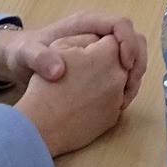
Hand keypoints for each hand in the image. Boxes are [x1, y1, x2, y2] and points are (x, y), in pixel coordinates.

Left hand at [0, 11, 149, 102]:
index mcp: (86, 24)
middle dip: (138, 60)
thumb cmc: (22, 52)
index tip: (125, 65)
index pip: (120, 24)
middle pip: (133, 38)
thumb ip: (40, 58)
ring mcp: (100, 49)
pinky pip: (122, 70)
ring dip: (134, 74)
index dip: (128, 43)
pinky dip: (125, 83)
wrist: (17, 61)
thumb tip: (59, 71)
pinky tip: (118, 100)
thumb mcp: (26, 54)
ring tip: (126, 96)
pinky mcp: (99, 64)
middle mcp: (98, 33)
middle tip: (131, 84)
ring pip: (131, 55)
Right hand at [13, 34, 132, 157]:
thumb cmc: (45, 86)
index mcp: (107, 55)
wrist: (41, 127)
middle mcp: (119, 76)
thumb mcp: (59, 48)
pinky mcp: (115, 117)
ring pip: (124, 81)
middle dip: (112, 59)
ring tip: (87, 83)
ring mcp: (119, 99)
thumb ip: (86, 38)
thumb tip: (100, 40)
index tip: (92, 48)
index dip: (102, 41)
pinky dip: (107, 98)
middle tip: (90, 64)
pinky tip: (88, 100)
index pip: (116, 38)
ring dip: (111, 78)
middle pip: (124, 60)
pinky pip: (117, 101)